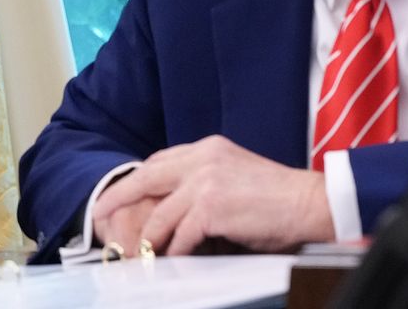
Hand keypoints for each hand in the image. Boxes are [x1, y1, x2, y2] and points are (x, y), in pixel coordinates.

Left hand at [95, 136, 333, 254]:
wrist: (309, 203)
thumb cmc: (277, 197)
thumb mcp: (234, 176)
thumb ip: (204, 182)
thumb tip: (177, 207)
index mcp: (208, 148)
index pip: (159, 161)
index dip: (137, 180)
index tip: (119, 194)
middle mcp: (202, 158)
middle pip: (146, 178)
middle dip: (119, 197)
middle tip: (99, 214)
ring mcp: (205, 181)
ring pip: (160, 213)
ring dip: (148, 238)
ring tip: (139, 253)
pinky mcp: (211, 207)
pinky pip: (180, 235)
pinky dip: (174, 250)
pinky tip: (173, 259)